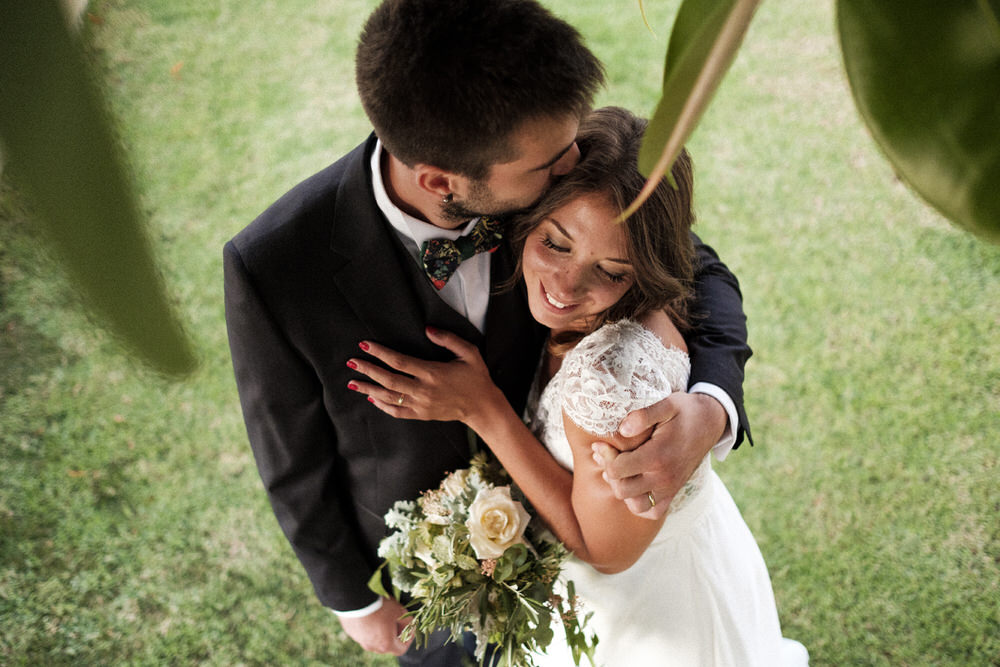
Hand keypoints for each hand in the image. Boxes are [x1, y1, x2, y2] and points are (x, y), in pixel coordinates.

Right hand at [337, 597, 412, 655]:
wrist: (356, 598)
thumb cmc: (380, 606)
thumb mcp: (399, 610)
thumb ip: (406, 620)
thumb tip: (407, 623)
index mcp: (386, 644)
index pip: (401, 649)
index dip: (408, 639)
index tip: (409, 629)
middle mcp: (372, 646)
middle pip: (387, 646)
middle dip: (394, 635)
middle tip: (397, 622)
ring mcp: (360, 640)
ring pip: (374, 640)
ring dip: (380, 632)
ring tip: (382, 617)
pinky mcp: (351, 632)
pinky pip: (363, 632)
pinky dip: (368, 627)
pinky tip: (370, 614)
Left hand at [347, 327, 503, 426]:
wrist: (482, 407)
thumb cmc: (476, 377)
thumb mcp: (468, 353)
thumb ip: (448, 339)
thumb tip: (427, 329)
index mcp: (433, 372)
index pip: (399, 361)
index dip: (381, 353)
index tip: (365, 345)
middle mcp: (423, 390)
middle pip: (389, 379)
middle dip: (368, 370)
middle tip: (352, 361)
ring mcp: (421, 405)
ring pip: (389, 397)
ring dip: (369, 389)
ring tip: (352, 382)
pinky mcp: (421, 415)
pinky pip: (397, 411)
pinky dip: (382, 406)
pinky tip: (371, 399)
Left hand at [591, 392, 726, 518]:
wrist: (709, 422)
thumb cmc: (685, 411)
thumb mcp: (666, 404)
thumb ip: (642, 416)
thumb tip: (622, 430)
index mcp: (657, 456)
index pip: (617, 469)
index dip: (605, 456)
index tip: (602, 444)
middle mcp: (663, 477)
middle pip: (621, 489)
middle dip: (610, 472)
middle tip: (608, 456)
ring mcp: (670, 488)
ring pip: (635, 505)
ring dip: (623, 490)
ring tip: (620, 471)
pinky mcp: (674, 492)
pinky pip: (653, 512)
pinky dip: (640, 504)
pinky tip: (634, 485)